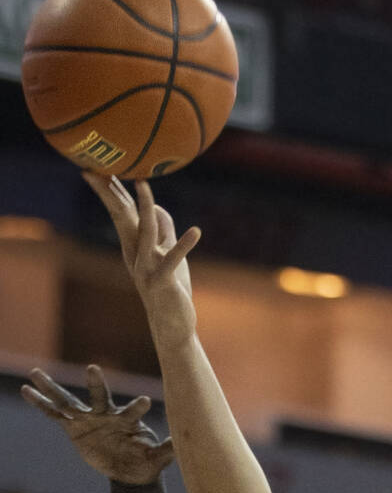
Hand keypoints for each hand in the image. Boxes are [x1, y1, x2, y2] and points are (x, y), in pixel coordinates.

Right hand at [21, 364, 173, 484]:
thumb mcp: (158, 459)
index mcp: (128, 421)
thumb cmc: (146, 462)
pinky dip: (41, 404)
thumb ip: (168, 450)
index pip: (132, 412)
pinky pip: (55, 415)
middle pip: (100, 396)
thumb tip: (183, 444)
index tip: (146, 401)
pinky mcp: (74, 428)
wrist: (130, 470)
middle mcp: (107, 415)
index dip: (138, 407)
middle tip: (93, 369)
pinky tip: (27, 390)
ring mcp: (89, 419)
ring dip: (52, 387)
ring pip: (69, 401)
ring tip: (34, 372)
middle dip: (96, 384)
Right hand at [83, 173, 200, 339]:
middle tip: (97, 169)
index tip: (94, 167)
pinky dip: (184, 245)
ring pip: (144, 232)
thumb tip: (157, 207)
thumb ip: (163, 232)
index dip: (109, 191)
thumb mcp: (167, 255)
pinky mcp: (163, 281)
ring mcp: (146, 268)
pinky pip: (173, 259)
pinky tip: (196, 231)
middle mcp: (135, 255)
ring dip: (145, 207)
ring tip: (144, 184)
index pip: (119, 213)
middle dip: (110, 193)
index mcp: (133, 247)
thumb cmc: (170, 288)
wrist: (172, 325)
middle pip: (120, 217)